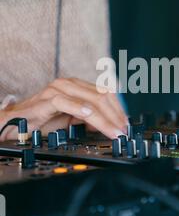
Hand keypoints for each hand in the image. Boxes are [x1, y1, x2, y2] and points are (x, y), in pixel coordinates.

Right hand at [0, 78, 127, 140]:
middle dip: (116, 115)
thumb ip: (89, 119)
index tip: (126, 125)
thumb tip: (109, 125)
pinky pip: (66, 102)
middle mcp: (69, 84)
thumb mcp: (71, 119)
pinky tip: (90, 117)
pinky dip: (80, 109)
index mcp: (77, 86)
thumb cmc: (42, 119)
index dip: (119, 109)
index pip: (106, 93)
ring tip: (114, 131)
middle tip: (123, 131)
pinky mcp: (46, 100)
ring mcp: (57, 90)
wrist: (15, 123)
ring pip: (90, 100)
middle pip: (102, 96)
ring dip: (105, 117)